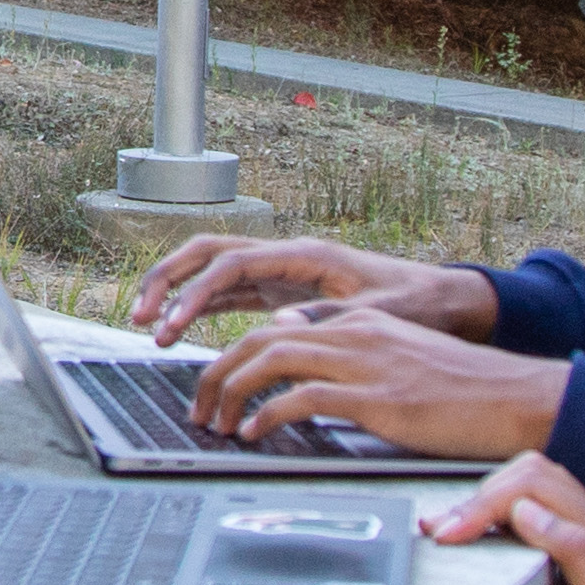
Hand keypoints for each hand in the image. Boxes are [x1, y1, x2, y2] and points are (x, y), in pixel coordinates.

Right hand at [130, 233, 495, 346]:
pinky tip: (178, 330)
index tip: (174, 323)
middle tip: (141, 314)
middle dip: (169, 279)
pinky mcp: (280, 294)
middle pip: (208, 254)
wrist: (443, 302)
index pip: (233, 265)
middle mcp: (285, 258)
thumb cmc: (417, 304)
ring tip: (148, 325)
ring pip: (211, 272)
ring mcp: (279, 274)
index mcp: (305, 256)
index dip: (197, 293)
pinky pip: (227, 295)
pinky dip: (199, 309)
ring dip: (177, 293)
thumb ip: (332, 317)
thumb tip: (281, 324)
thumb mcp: (382, 314)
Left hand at [186, 307, 569, 457]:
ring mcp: (363, 362)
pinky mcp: (375, 398)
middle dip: (216, 374)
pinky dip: (267, 415)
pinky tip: (254, 435)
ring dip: (230, 393)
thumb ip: (351, 360)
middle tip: (199, 409)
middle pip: (259, 340)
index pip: (275, 327)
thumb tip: (303, 375)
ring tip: (215, 425)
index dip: (235, 356)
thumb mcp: (398, 362)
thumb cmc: (463, 391)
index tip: (216, 386)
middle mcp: (354, 333)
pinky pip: (301, 398)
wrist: (516, 397)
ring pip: (269, 361)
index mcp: (358, 322)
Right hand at [422, 448, 584, 584]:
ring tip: (452, 536)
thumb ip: (579, 559)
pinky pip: (537, 538)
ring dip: (490, 510)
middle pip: (533, 479)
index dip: (487, 502)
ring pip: (534, 503)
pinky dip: (503, 537)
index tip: (452, 536)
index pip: (537, 486)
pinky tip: (487, 560)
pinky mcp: (581, 580)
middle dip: (481, 496)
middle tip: (443, 533)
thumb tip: (529, 513)